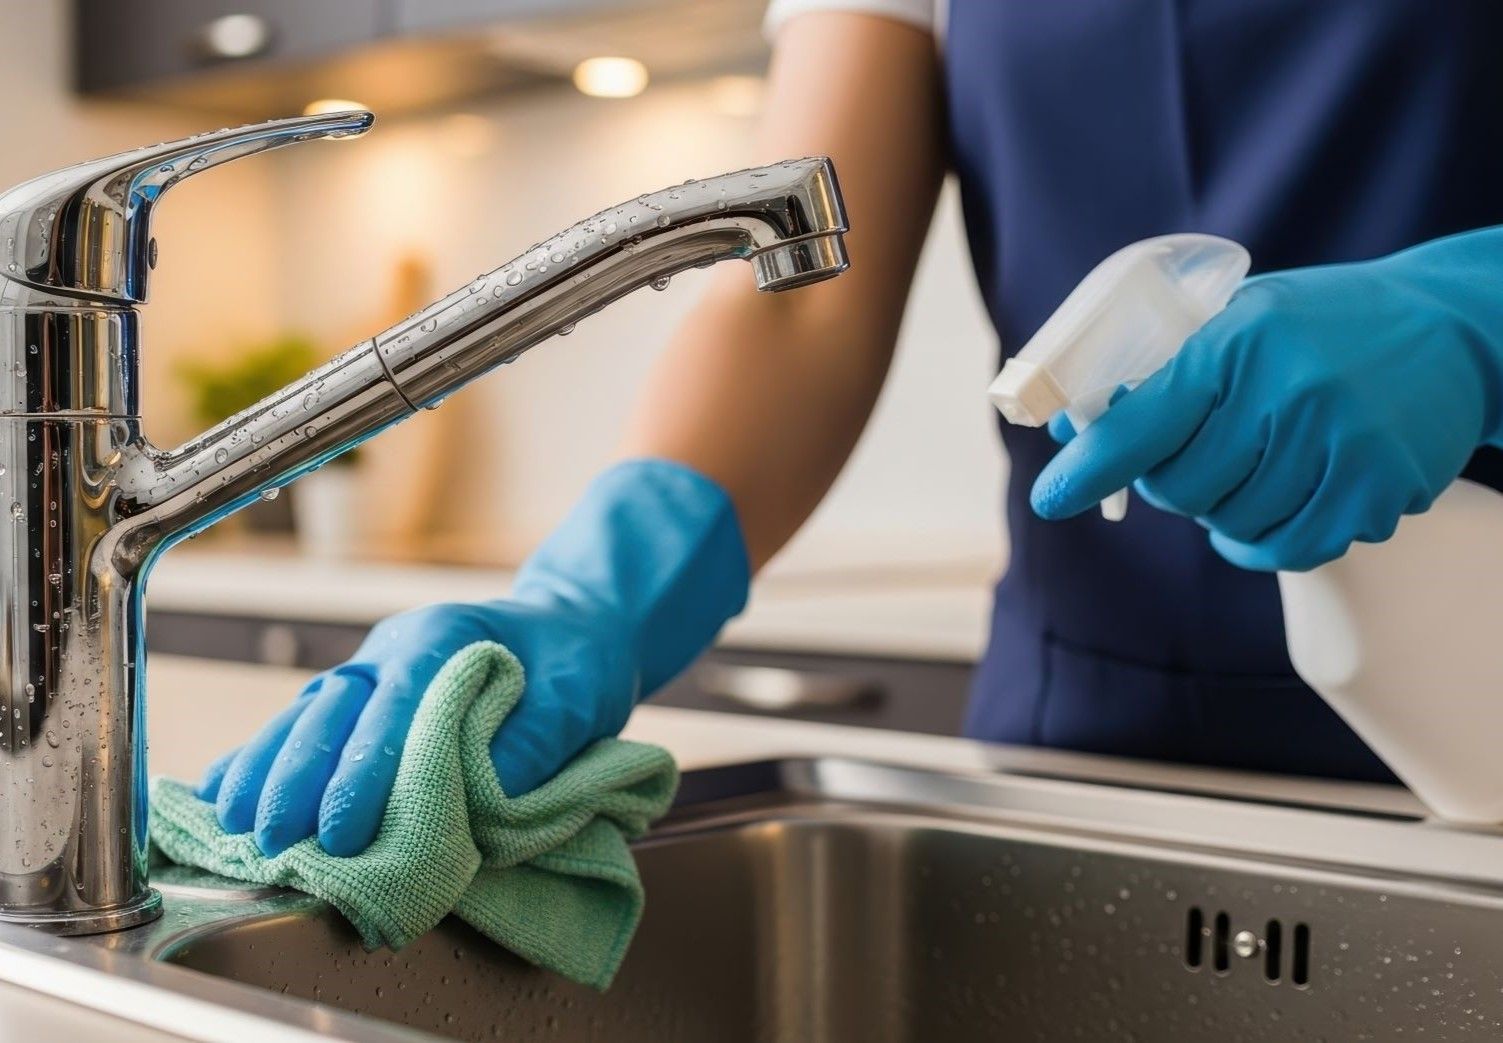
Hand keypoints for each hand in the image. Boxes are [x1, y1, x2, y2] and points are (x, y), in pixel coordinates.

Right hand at [198, 600, 635, 856]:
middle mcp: (397, 647)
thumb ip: (531, 743)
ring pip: (308, 713)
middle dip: (298, 775)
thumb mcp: (576, 696)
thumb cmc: (578, 661)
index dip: (364, 768)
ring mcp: (375, 667)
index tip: (340, 829)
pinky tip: (222, 789)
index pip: (395, 706)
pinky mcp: (366, 695)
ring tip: (231, 823)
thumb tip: (480, 806)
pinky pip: (307, 721)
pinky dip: (262, 754)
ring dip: (267, 768)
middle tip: (272, 840)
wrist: (577, 628)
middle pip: (334, 707)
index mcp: (446, 638)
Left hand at [1031, 231, 1502, 570]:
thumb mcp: (1240, 319)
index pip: (1140, 424)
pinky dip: (1265, 542)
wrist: (1451, 331)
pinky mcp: (1375, 490)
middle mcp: (1286, 391)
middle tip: (1200, 454)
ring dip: (1225, 511)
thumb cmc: (1320, 327)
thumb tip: (1073, 427)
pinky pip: (1288, 549)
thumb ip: (1165, 371)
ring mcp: (1336, 443)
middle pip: (1179, 490)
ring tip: (1254, 466)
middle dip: (1171, 484)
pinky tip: (1277, 503)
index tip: (1051, 498)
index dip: (1087, 467)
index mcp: (1236, 343)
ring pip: (1230, 525)